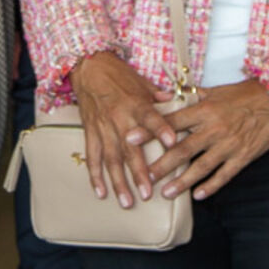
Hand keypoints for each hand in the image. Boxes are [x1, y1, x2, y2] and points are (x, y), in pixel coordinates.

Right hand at [68, 51, 177, 209]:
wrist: (89, 66)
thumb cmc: (119, 74)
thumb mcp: (143, 82)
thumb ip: (160, 98)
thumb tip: (179, 105)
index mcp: (135, 103)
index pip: (151, 118)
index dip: (161, 130)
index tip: (172, 144)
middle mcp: (119, 118)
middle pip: (130, 148)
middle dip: (138, 172)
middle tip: (147, 193)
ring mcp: (103, 127)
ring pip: (110, 159)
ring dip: (118, 182)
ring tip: (127, 202)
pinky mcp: (90, 131)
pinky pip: (92, 156)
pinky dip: (95, 175)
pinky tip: (100, 192)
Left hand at [151, 79, 268, 200]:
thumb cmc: (242, 94)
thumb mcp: (213, 90)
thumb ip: (186, 96)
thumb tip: (161, 96)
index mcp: (204, 109)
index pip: (170, 122)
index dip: (150, 131)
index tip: (130, 138)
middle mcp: (213, 128)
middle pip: (182, 149)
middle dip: (162, 164)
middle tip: (144, 176)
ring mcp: (229, 144)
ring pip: (201, 166)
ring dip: (182, 181)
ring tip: (166, 192)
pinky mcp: (243, 156)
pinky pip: (225, 174)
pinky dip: (211, 186)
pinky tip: (198, 195)